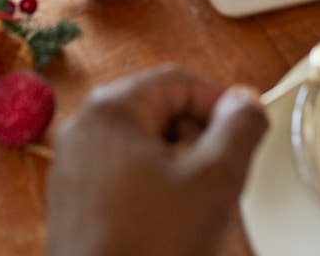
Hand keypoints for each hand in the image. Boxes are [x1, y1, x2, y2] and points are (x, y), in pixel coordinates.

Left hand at [47, 65, 267, 255]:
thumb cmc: (149, 245)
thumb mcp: (215, 178)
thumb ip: (240, 128)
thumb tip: (247, 102)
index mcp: (109, 110)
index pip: (179, 81)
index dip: (220, 103)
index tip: (244, 131)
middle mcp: (82, 130)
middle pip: (158, 110)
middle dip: (198, 137)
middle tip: (223, 172)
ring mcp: (72, 167)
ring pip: (142, 145)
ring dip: (179, 164)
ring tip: (198, 202)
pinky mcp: (73, 201)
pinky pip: (122, 175)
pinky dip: (153, 187)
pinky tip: (171, 221)